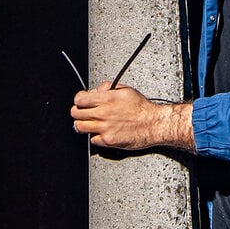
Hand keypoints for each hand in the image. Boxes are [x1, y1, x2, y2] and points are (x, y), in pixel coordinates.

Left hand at [71, 82, 194, 151]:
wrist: (154, 124)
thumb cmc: (141, 107)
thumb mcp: (124, 89)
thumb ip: (106, 87)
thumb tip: (94, 91)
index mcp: (106, 99)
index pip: (79, 99)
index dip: (79, 100)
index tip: (81, 102)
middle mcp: (103, 113)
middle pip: (75, 113)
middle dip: (78, 112)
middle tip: (83, 113)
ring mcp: (104, 128)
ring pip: (79, 127)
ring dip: (82, 124)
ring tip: (89, 123)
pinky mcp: (108, 141)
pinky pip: (92, 139)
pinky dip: (95, 136)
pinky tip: (102, 132)